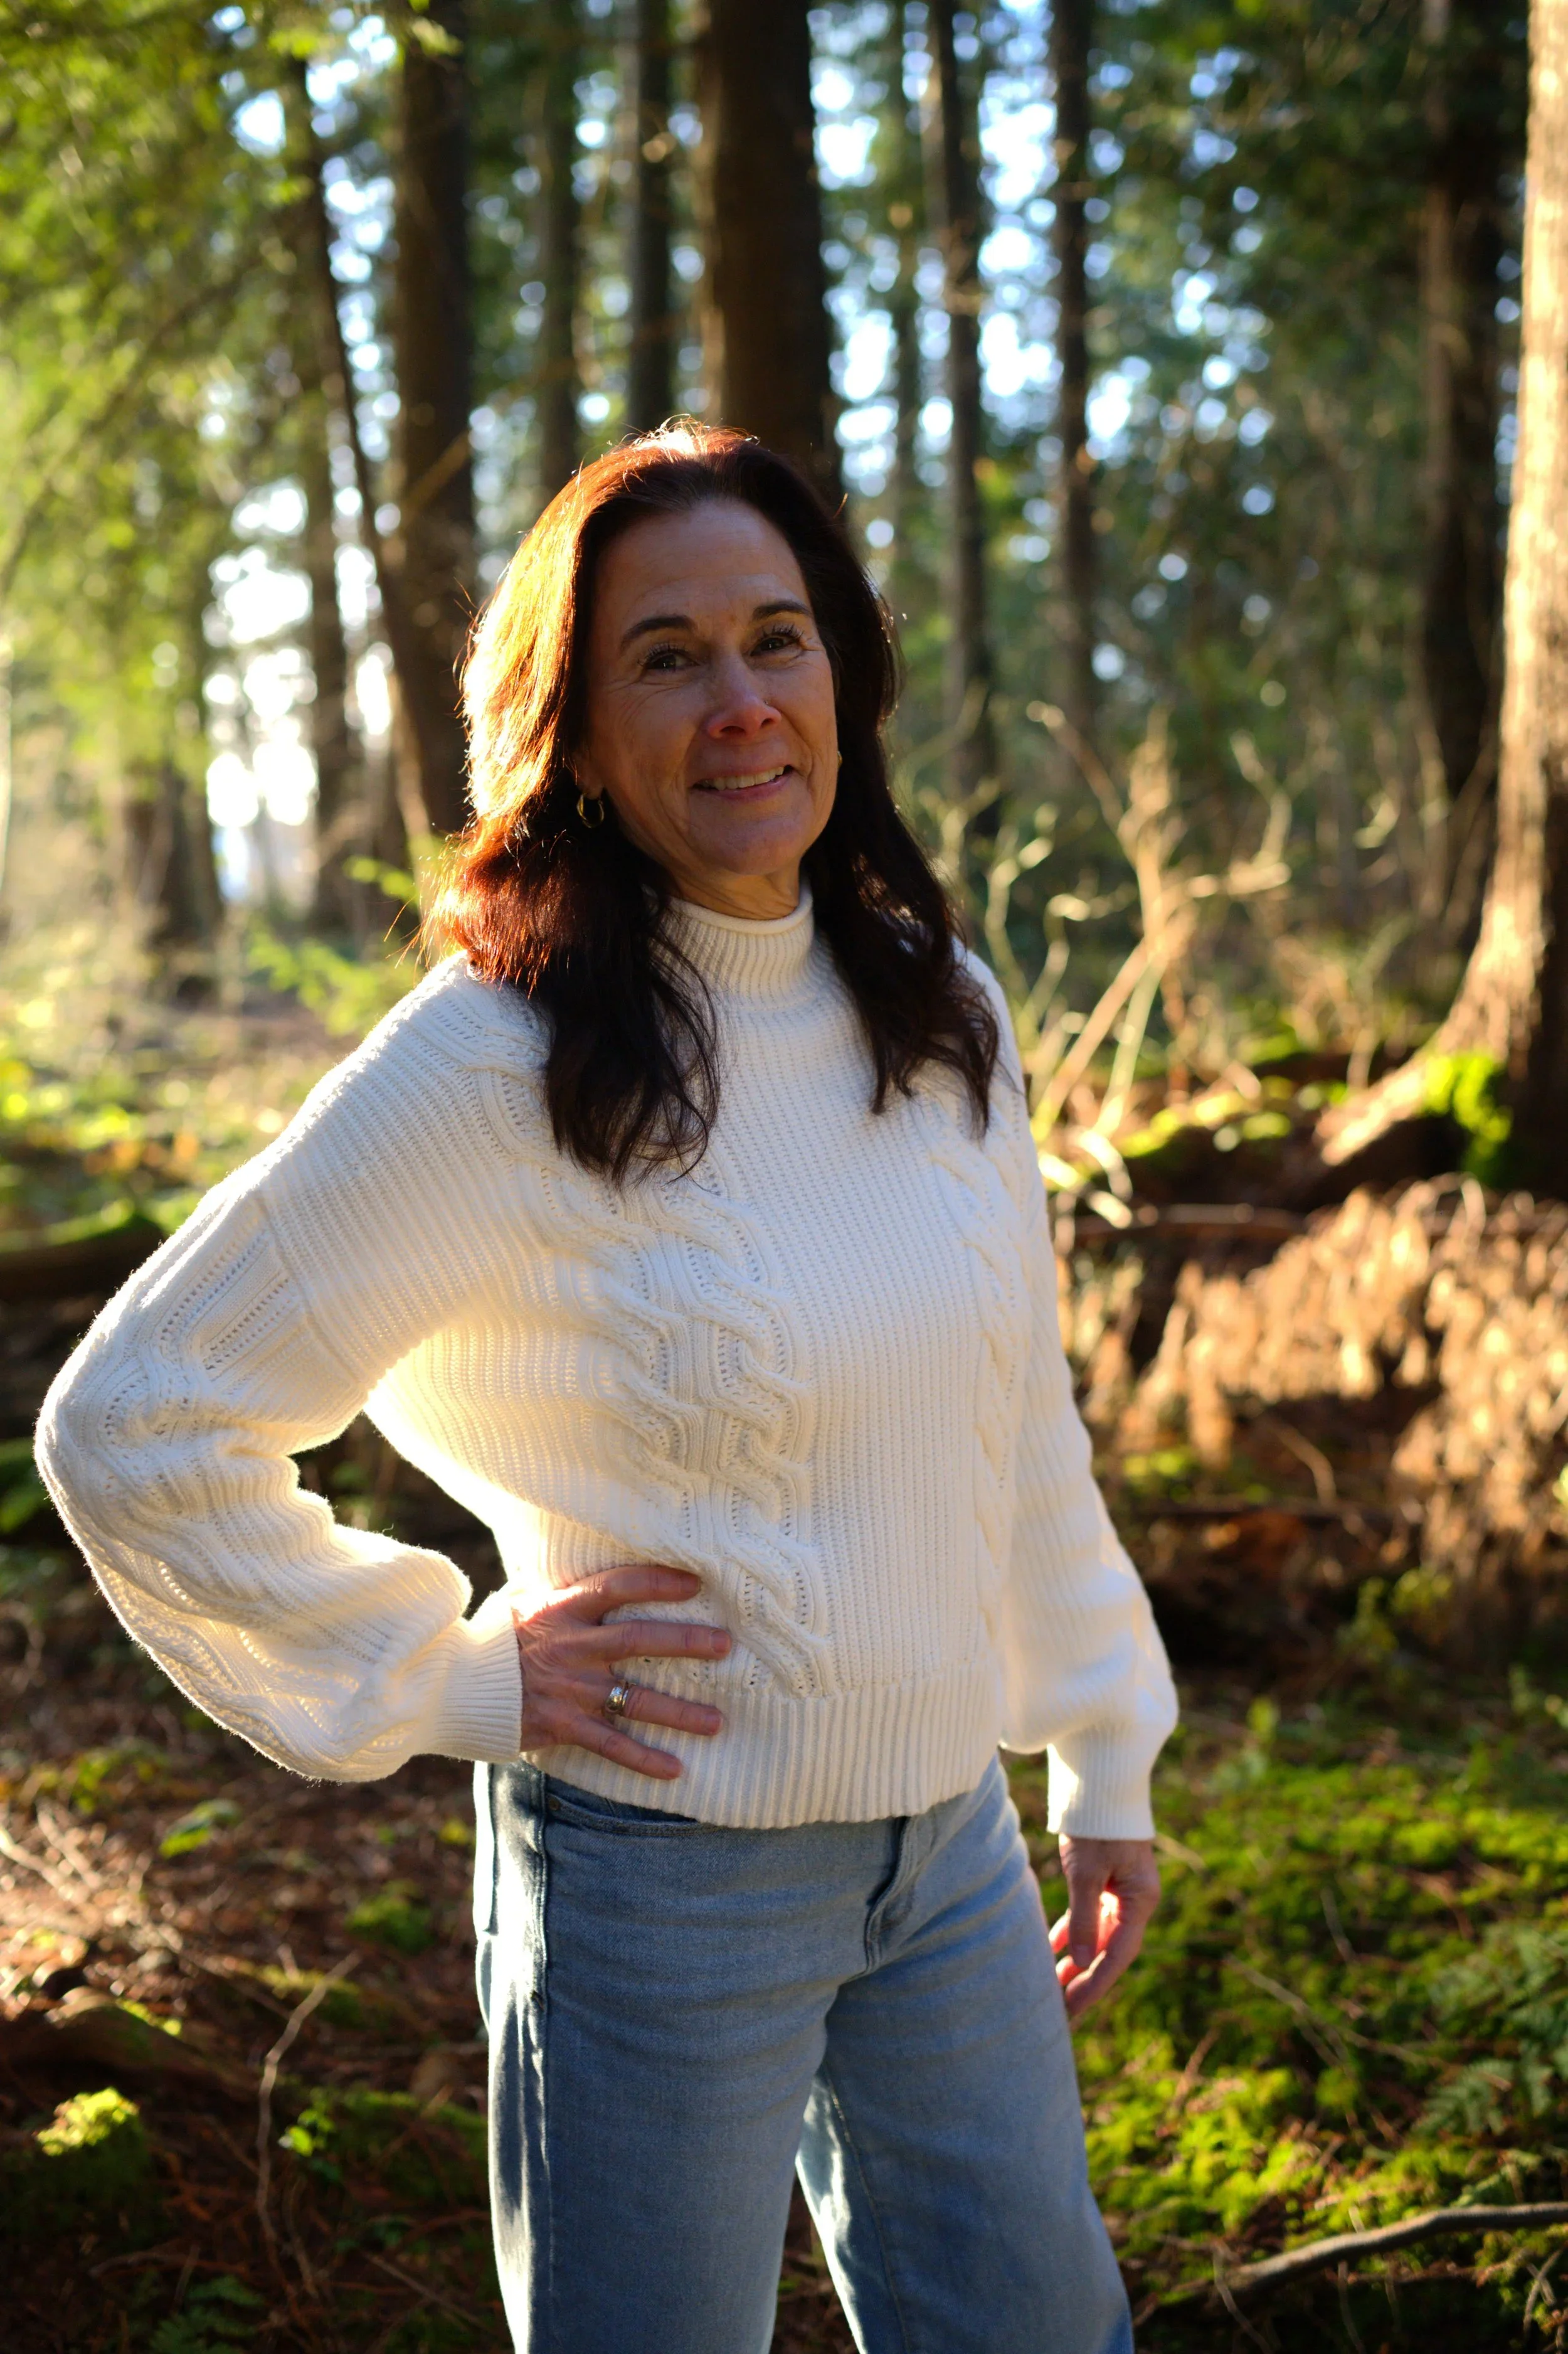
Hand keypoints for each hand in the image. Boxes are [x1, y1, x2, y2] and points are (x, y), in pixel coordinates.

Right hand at [512, 1564, 729, 1779]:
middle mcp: (572, 1646)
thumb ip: (564, 1595)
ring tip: (717, 1721)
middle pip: (639, 1639)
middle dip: (686, 1642)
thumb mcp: (525, 1605)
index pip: (619, 1585)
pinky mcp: (561, 1725)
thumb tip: (598, 1579)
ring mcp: (569, 1688)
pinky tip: (675, 1769)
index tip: (695, 1584)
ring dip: (679, 1712)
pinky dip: (643, 1759)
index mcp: (563, 1608)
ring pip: (634, 1698)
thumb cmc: (495, 1640)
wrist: (453, 1684)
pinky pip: (610, 1744)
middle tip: (725, 1645)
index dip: (658, 1582)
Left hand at [1049, 1836, 1160, 2021]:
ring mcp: (1120, 1891)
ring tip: (1052, 1988)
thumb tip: (1083, 1963)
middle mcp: (1135, 1900)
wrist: (1100, 1782)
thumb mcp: (1086, 1872)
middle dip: (1084, 1979)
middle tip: (1059, 2010)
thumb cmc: (1096, 1824)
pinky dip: (1072, 1934)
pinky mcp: (1104, 1881)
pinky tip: (1052, 1952)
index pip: (1118, 1953)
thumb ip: (1085, 1918)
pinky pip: (1089, 1917)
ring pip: (1098, 1936)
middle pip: (1109, 1950)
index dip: (1094, 1983)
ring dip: (1076, 1960)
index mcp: (1140, 1899)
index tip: (1072, 2006)